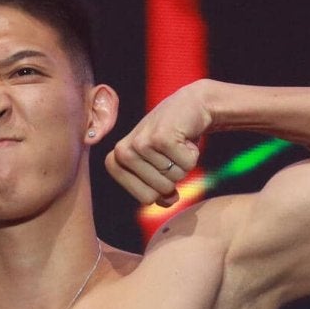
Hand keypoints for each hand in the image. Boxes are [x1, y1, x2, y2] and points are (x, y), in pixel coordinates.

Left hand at [105, 80, 211, 206]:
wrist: (190, 107)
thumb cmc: (171, 140)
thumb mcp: (158, 166)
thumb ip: (157, 191)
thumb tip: (167, 201)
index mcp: (116, 161)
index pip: (145, 199)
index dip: (160, 188)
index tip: (160, 166)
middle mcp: (123, 152)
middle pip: (160, 191)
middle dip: (174, 176)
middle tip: (170, 153)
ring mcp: (141, 143)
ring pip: (174, 178)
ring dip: (183, 163)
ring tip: (176, 144)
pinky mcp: (161, 137)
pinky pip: (187, 165)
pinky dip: (193, 154)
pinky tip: (184, 138)